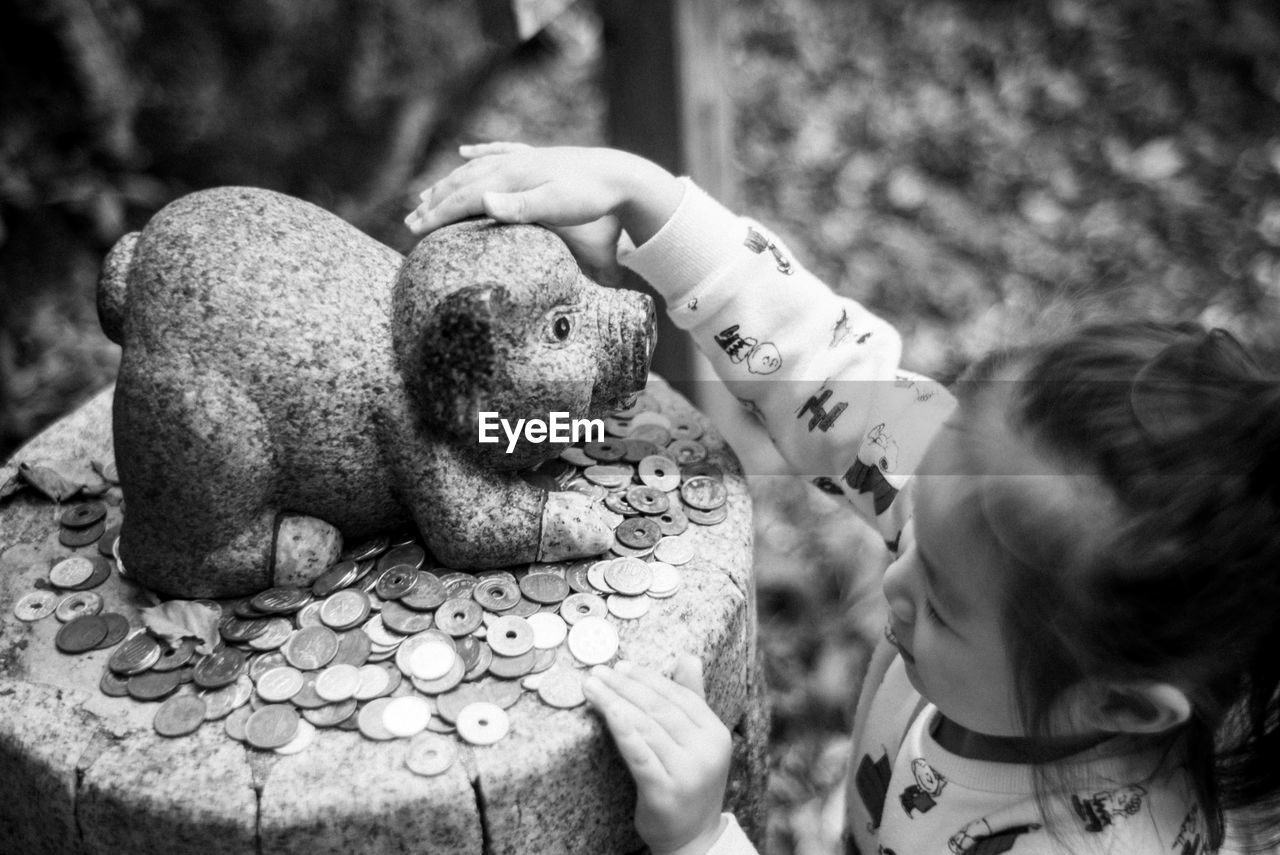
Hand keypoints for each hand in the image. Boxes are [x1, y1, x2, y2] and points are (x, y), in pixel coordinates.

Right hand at [404, 143, 682, 273]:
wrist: (618, 175)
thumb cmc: (588, 197)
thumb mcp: (556, 206)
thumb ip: (519, 207)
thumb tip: (481, 201)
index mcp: (511, 178)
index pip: (464, 198)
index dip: (438, 215)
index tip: (416, 232)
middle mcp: (510, 165)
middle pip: (462, 183)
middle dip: (434, 203)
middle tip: (410, 223)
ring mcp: (521, 159)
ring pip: (474, 169)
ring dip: (448, 182)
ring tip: (426, 195)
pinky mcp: (534, 158)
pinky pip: (497, 151)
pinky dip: (478, 152)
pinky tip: (465, 152)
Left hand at [584, 656, 731, 854]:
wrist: (692, 839)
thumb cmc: (689, 783)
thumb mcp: (698, 741)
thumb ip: (693, 698)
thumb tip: (687, 656)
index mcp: (716, 733)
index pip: (679, 695)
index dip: (648, 678)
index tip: (621, 665)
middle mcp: (707, 751)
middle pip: (660, 708)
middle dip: (626, 686)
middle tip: (599, 671)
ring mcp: (688, 773)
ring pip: (646, 727)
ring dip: (615, 702)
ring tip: (592, 688)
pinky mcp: (665, 792)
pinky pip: (640, 755)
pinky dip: (623, 731)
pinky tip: (607, 713)